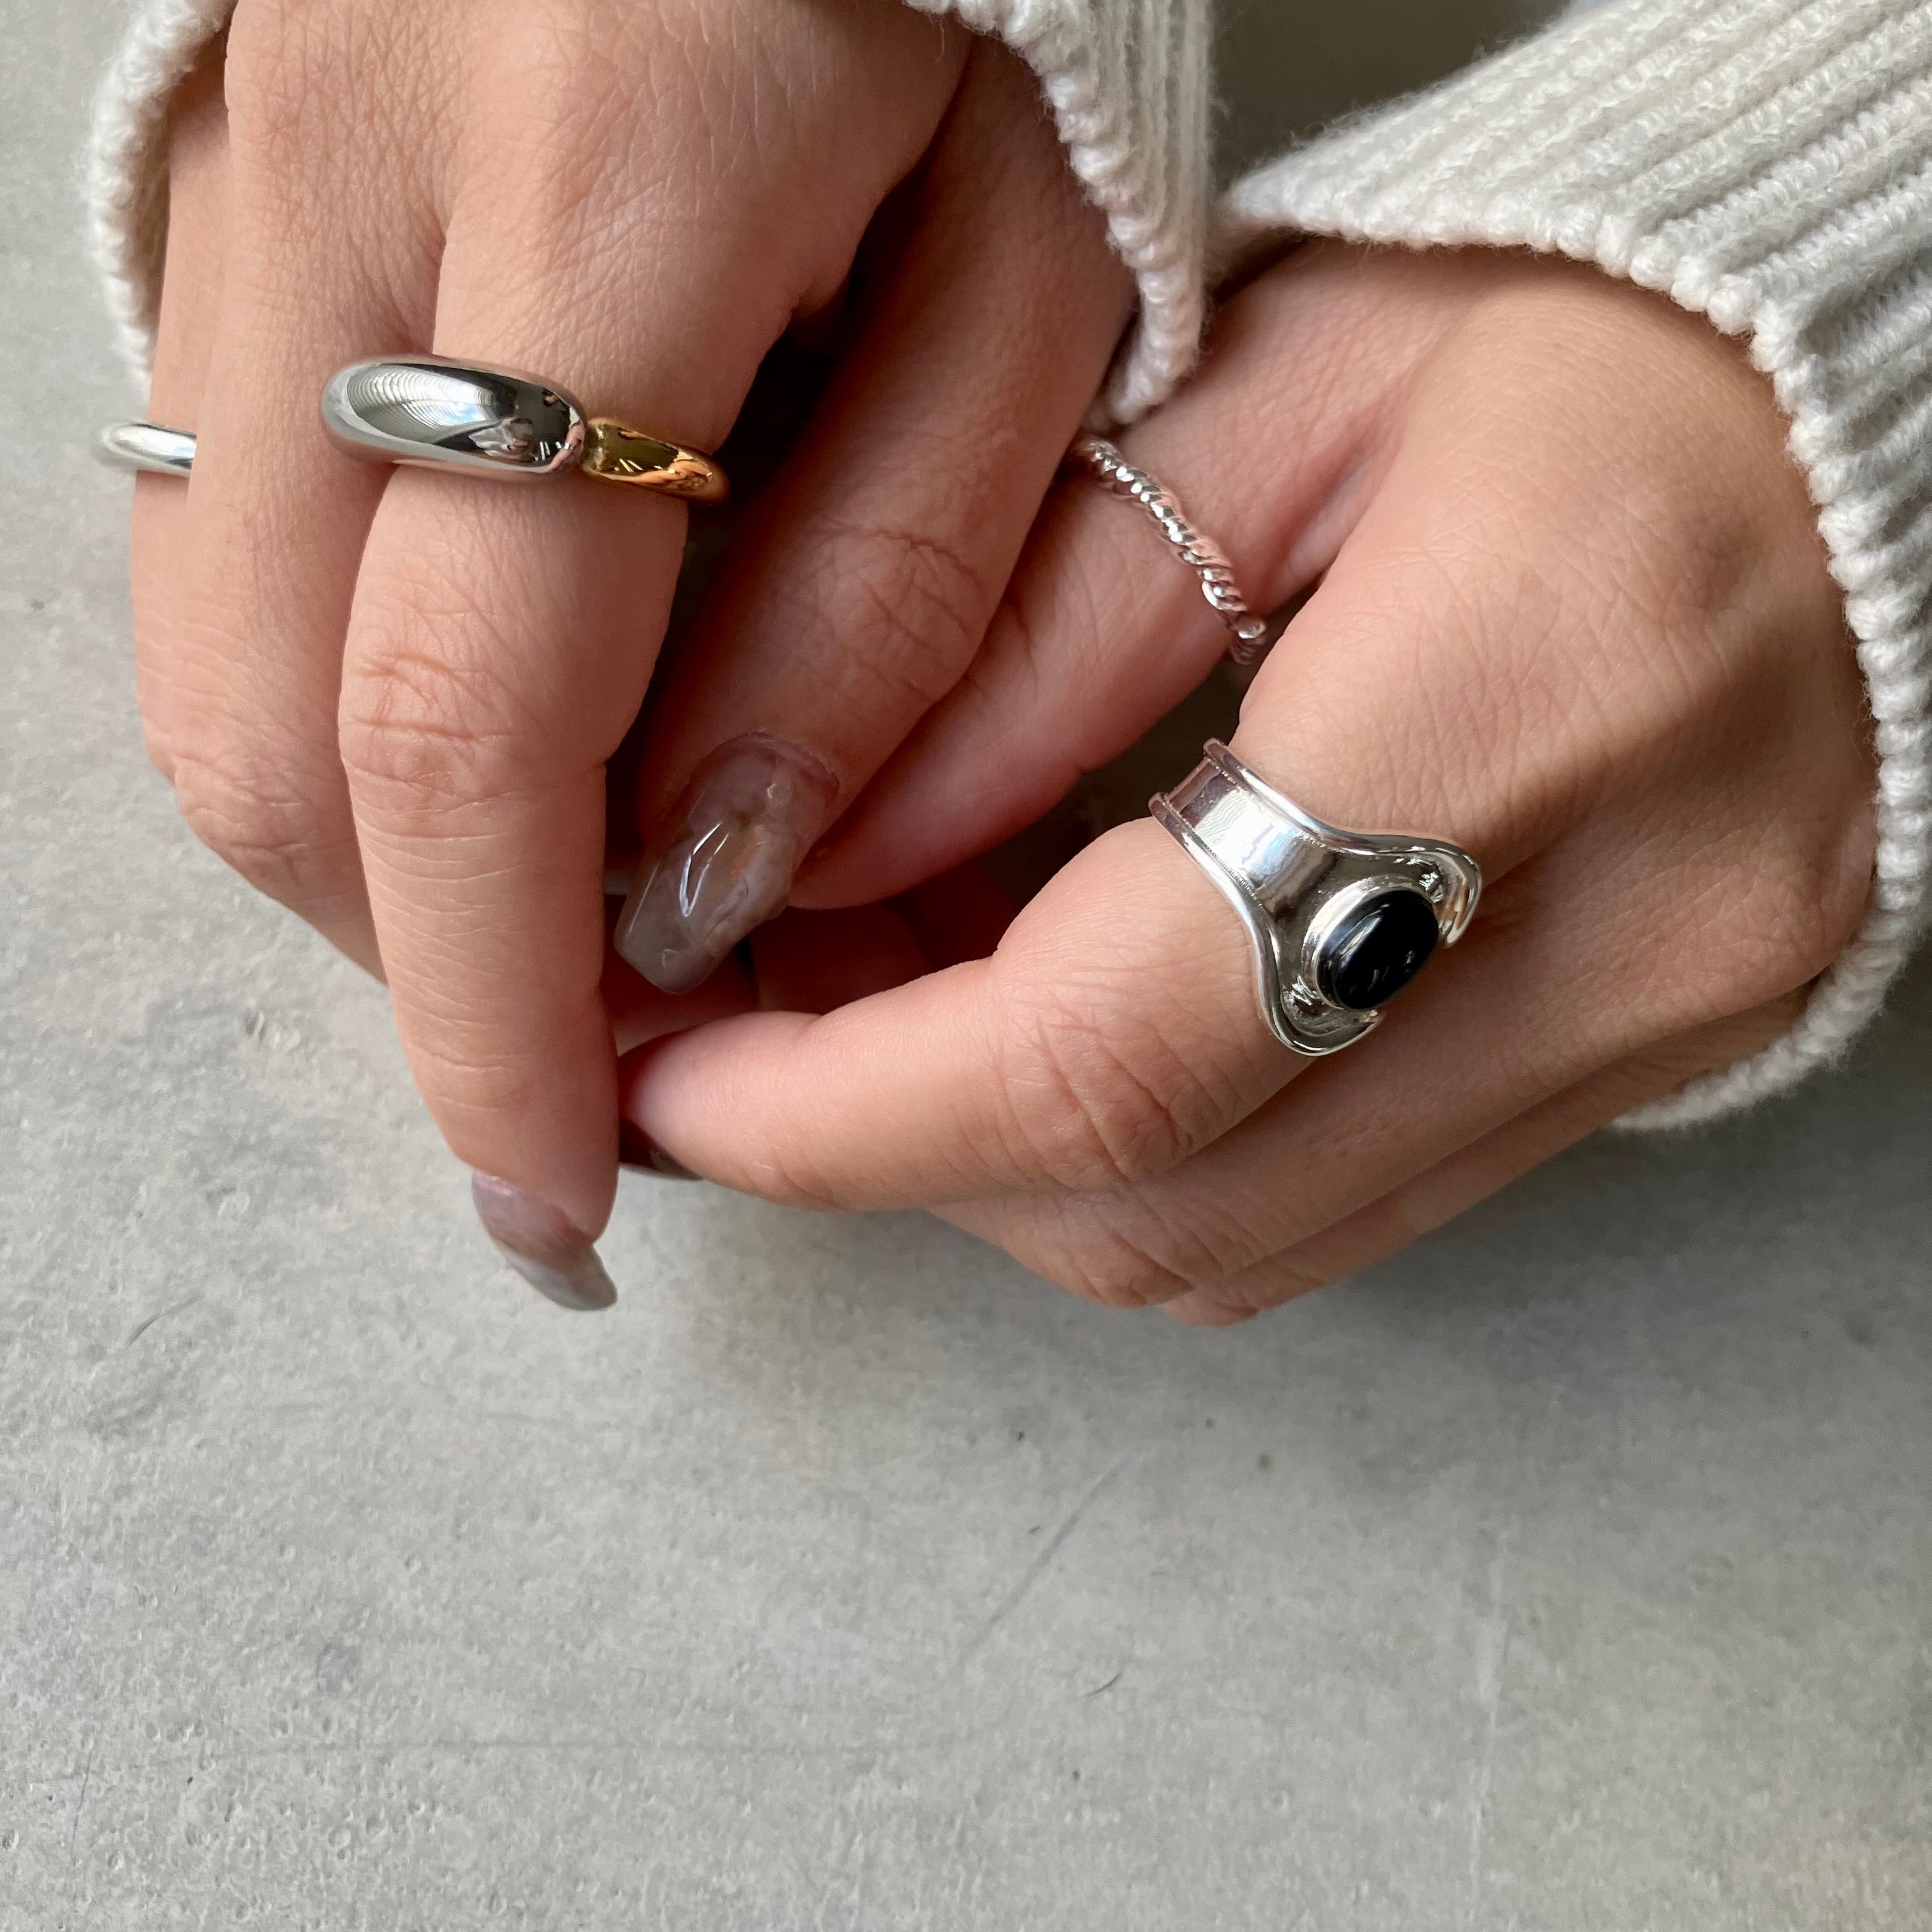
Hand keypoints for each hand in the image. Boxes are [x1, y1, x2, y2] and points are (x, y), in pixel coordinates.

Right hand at [130, 0, 1130, 1297]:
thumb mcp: (1033, 279)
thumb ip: (884, 596)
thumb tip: (710, 877)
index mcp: (594, 174)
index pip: (470, 711)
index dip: (495, 1001)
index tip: (556, 1184)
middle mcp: (340, 180)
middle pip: (277, 724)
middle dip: (423, 957)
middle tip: (600, 1057)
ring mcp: (236, 191)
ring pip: (214, 655)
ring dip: (382, 850)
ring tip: (572, 915)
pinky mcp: (217, 213)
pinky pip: (226, 547)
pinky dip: (351, 710)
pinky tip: (512, 752)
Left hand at [619, 244, 1875, 1321]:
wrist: (1834, 402)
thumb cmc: (1556, 327)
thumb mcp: (1255, 396)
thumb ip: (1017, 648)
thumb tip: (793, 867)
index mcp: (1536, 681)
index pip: (1113, 1043)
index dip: (842, 1108)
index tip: (672, 1071)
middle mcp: (1643, 918)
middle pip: (1161, 1199)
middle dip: (893, 1143)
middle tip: (742, 1004)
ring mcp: (1668, 1024)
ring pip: (1233, 1241)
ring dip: (1002, 1154)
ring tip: (883, 983)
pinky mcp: (1654, 1061)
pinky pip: (1323, 1202)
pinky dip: (1135, 1144)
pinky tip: (1046, 1001)